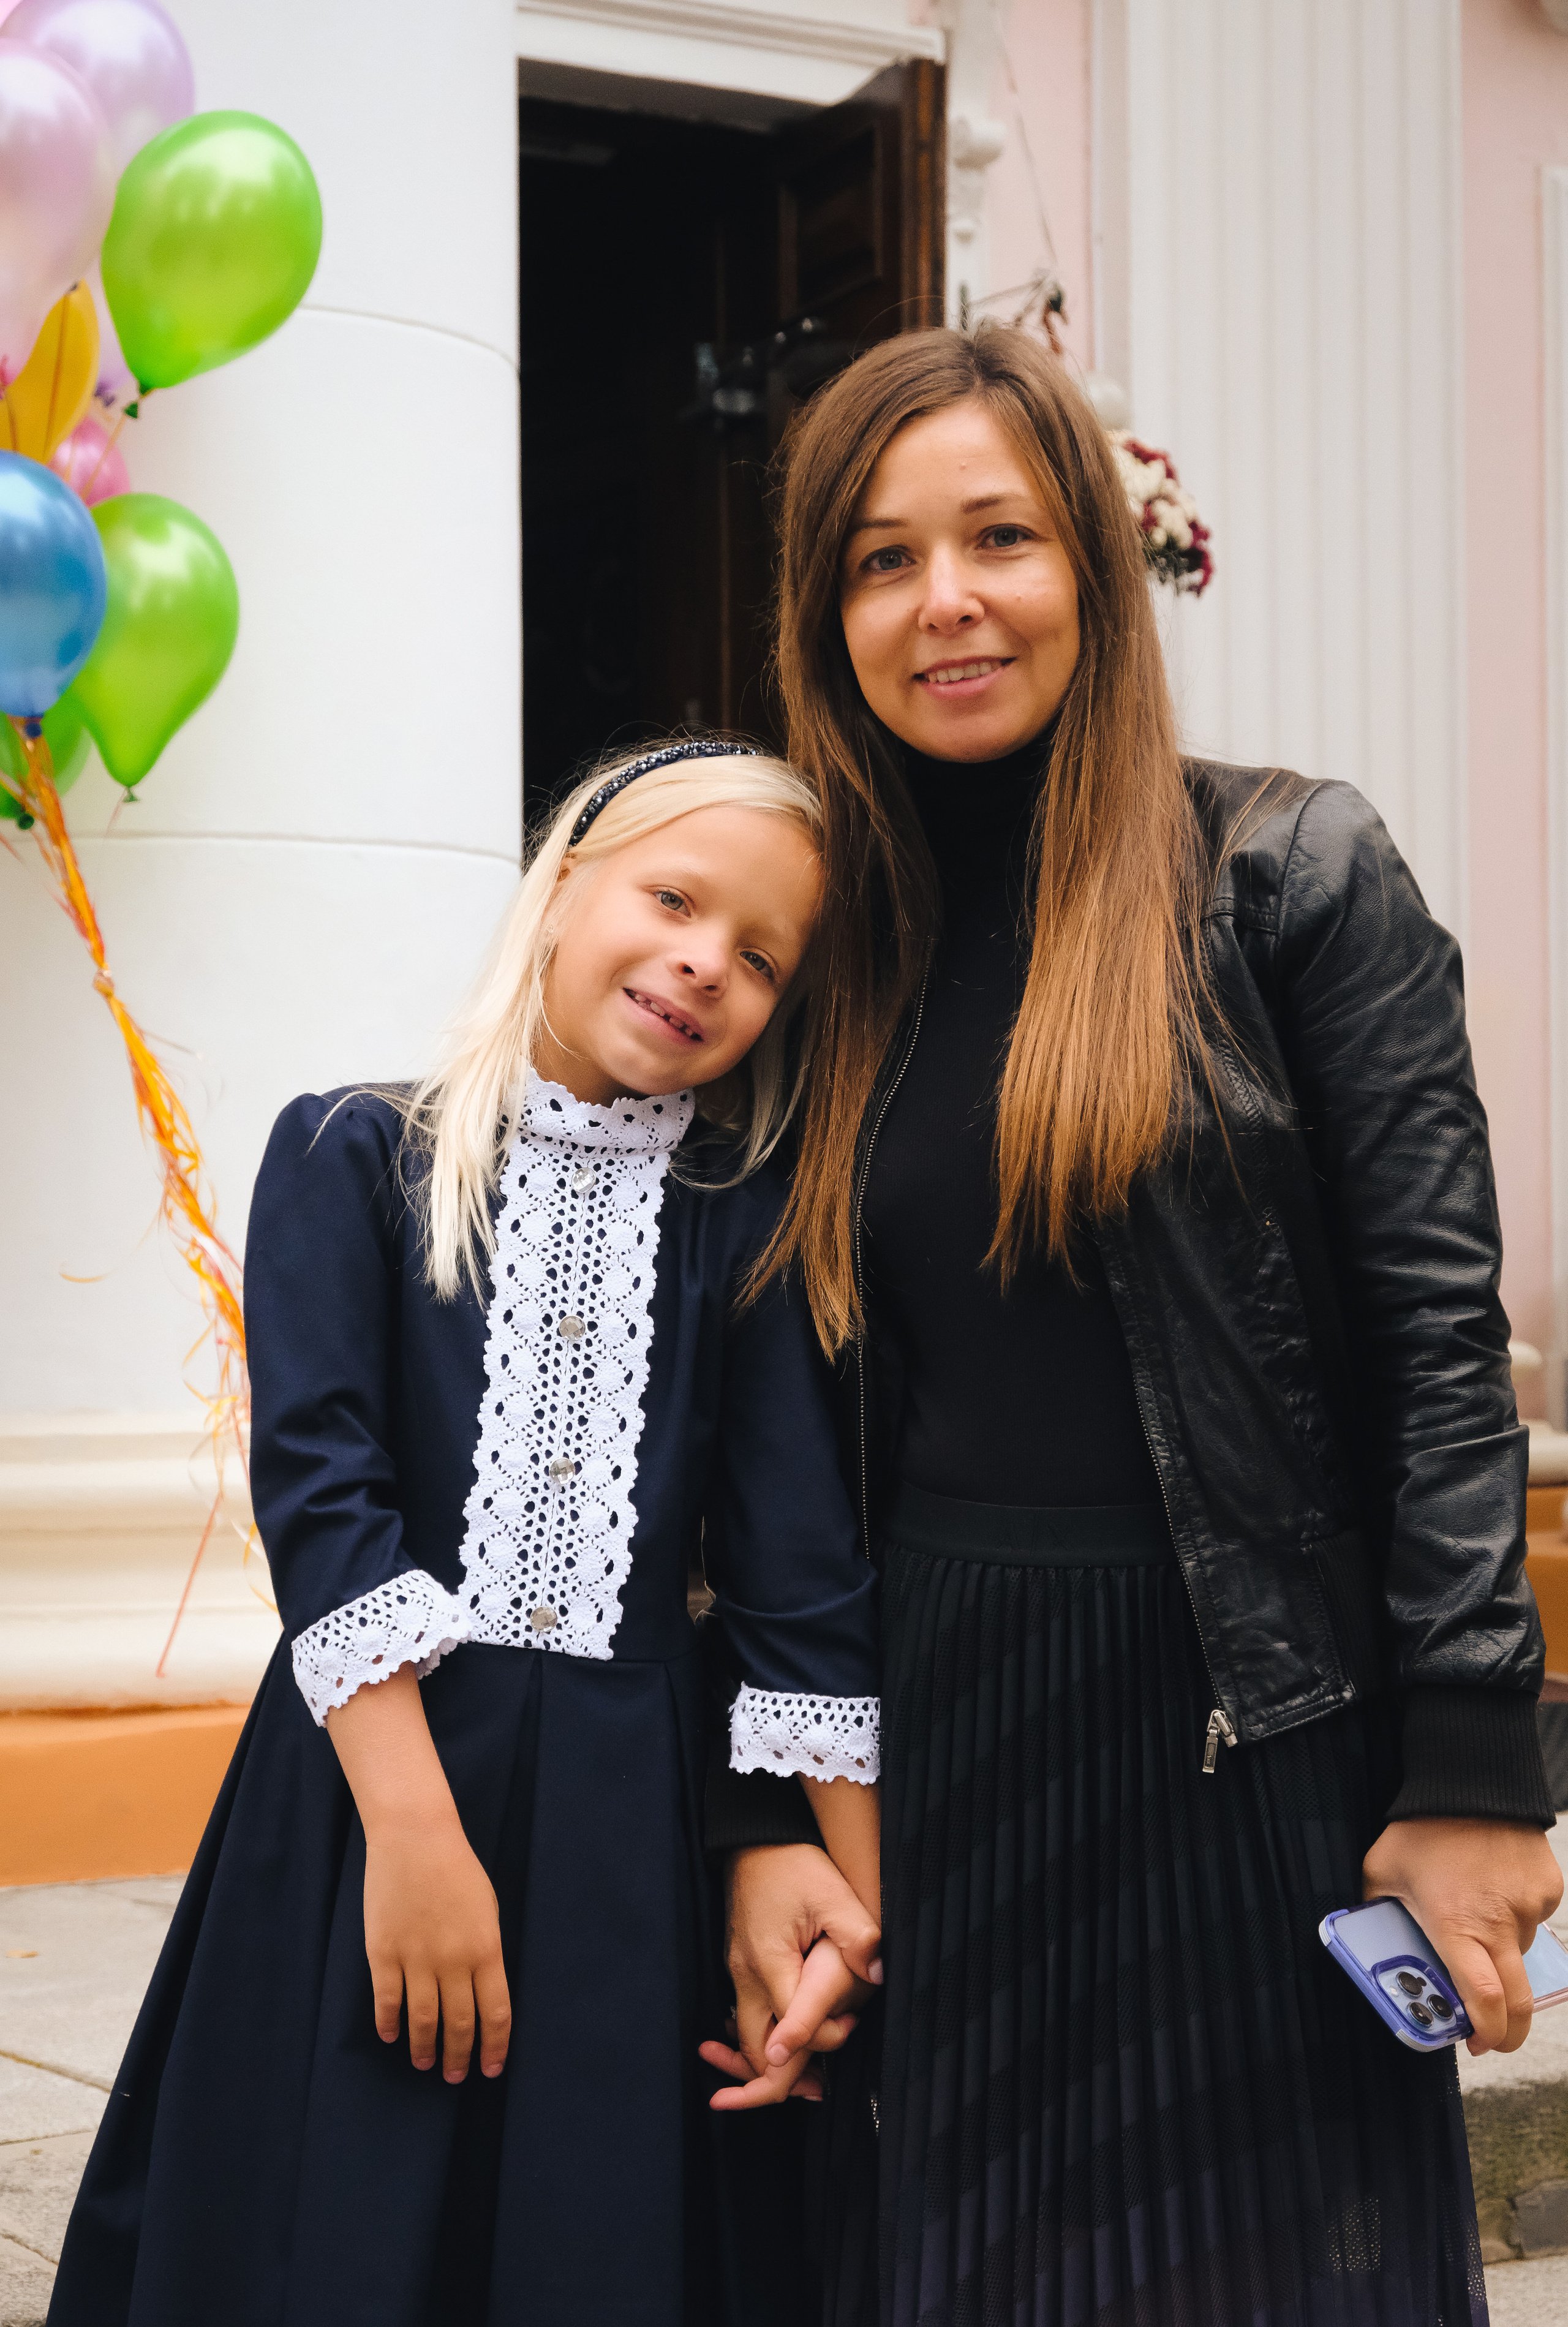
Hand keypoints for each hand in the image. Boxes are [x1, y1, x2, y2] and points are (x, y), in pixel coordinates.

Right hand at [363, 1812, 511, 2081]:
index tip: (491, 2068)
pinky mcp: (383, 1952)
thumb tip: (481, 1993)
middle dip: (459, 2056)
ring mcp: (416, 1957)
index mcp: (486, 1948)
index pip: (496, 2012)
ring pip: (422, 2019)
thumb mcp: (487, 1909)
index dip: (495, 2046)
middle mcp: (453, 1959)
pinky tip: (392, 2036)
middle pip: (459, 2023)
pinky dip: (389, 2023)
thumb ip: (486, 1952)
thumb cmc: (457, 1869)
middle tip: (455, 2076)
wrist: (415, 1836)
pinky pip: (387, 1999)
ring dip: (425, 2048)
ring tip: (425, 2064)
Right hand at [699, 1843, 881, 2110]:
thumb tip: (879, 1976)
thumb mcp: (833, 1894)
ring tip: (808, 2077)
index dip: (824, 2039)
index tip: (852, 2028)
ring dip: (772, 2058)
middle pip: (755, 2047)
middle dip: (784, 2075)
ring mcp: (737, 1970)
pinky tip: (785, 2040)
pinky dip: (762, 2035)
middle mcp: (746, 1974)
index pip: (792, 2027)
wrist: (755, 1837)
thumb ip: (859, 1937)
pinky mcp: (739, 1962)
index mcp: (769, 1964)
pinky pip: (746, 2013)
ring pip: (747, 2034)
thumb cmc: (794, 1864)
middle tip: (821, 2089)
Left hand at [1362, 1816, 1563, 2054]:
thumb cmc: (1421, 1826)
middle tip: (1490, 2031)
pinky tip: (1490, 1886)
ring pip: (1519, 1952)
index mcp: (1456, 1924)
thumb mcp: (1382, 1871)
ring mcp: (1529, 1907)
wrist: (1472, 1779)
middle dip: (1508, 2028)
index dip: (1485, 2032)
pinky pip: (1531, 1919)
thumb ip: (1381, 1912)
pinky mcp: (1548, 1889)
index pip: (1483, 1998)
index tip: (1475, 2044)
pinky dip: (1512, 1915)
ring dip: (1498, 1950)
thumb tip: (1378, 1945)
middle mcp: (1499, 1922)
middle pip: (1519, 2000)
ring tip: (1471, 1911)